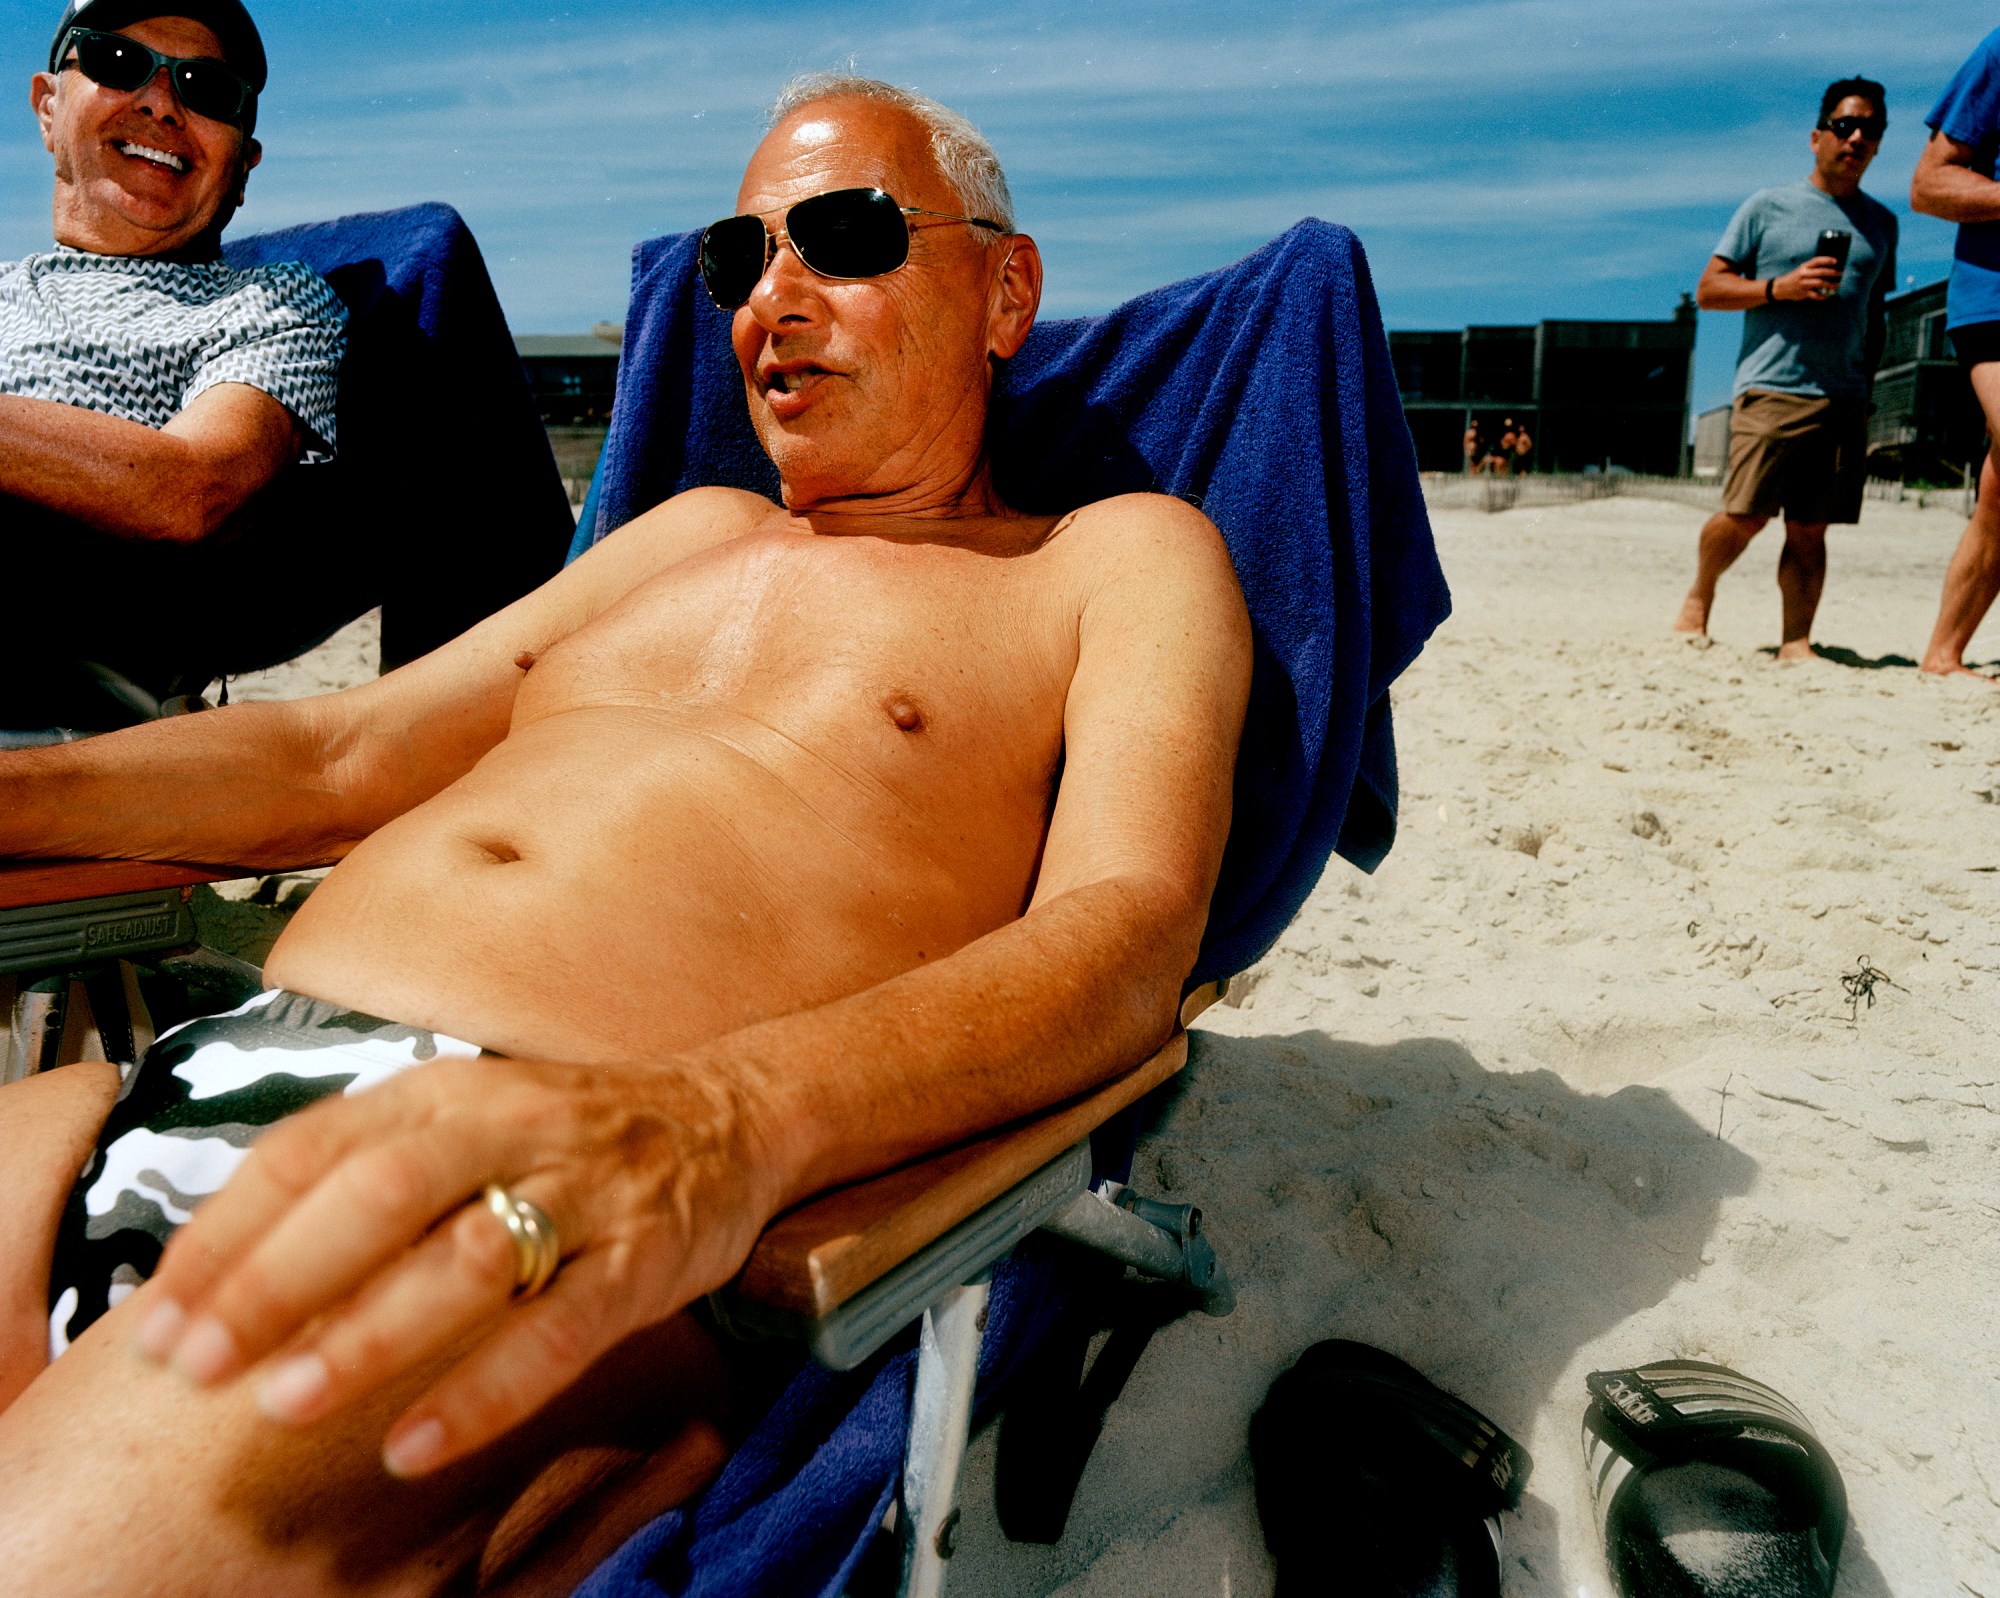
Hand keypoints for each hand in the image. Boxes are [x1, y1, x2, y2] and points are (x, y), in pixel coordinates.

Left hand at [128, 1053, 779, 1476]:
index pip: (312, 1149)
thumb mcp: (461, 1122)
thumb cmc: (567, 1138)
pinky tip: (419, 1444)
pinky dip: (488, 1390)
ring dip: (371, 1333)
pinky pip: (562, 1328)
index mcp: (444, 1091)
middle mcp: (508, 1126)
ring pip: (467, 1259)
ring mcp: (582, 1191)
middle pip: (377, 1194)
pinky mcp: (643, 1256)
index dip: (227, 1233)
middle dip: (276, 1281)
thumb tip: (223, 1270)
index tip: (157, 1319)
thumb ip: (361, 1174)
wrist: (728, 1116)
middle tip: (196, 1364)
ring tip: (288, 1403)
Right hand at [1776, 256, 1841, 301]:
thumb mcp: (1801, 269)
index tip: (1836, 261)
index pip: (1817, 261)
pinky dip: (1823, 296)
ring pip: (1820, 283)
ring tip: (1837, 285)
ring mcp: (1803, 284)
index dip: (1827, 260)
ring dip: (1831, 284)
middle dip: (1832, 273)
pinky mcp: (1803, 293)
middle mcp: (1804, 274)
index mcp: (1803, 267)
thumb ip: (1812, 268)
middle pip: (1821, 272)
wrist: (1779, 288)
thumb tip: (1828, 268)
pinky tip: (1828, 296)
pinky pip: (1816, 295)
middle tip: (1839, 274)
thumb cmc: (1793, 278)